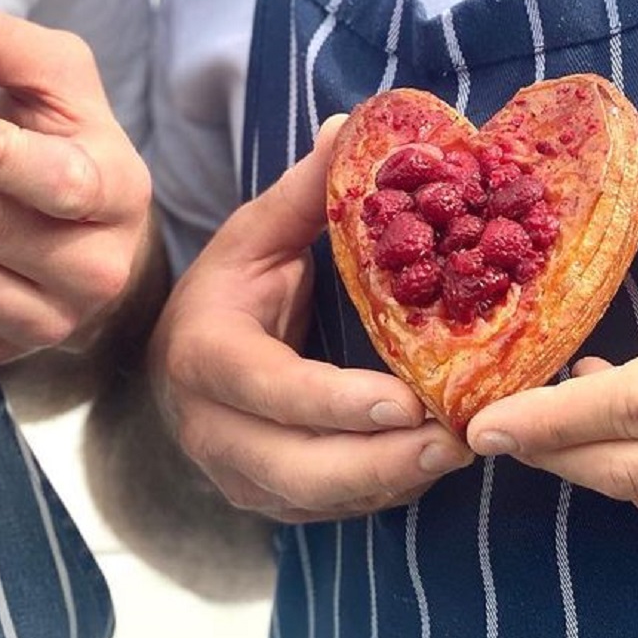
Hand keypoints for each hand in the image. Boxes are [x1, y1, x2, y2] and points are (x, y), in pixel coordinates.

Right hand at [150, 119, 472, 523]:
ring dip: (392, 482)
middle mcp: (212, 428)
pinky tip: (433, 463)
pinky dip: (385, 491)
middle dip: (380, 463)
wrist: (176, 362)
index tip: (407, 401)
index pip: (269, 389)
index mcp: (204, 355)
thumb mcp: (253, 236)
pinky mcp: (269, 503)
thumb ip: (303, 193)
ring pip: (318, 500)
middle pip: (297, 468)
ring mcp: (238, 476)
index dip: (335, 402)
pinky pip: (332, 510)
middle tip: (456, 440)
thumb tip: (354, 127)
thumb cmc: (226, 292)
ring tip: (461, 451)